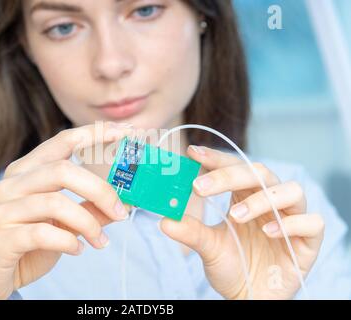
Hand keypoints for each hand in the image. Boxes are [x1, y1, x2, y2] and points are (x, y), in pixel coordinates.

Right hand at [0, 122, 132, 299]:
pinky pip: (43, 233)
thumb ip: (90, 209)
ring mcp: (3, 208)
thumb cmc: (28, 243)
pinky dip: (68, 242)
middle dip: (100, 190)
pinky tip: (77, 249)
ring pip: (56, 203)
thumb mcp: (63, 223)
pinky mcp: (1, 237)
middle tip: (122, 211)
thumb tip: (126, 201)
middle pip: (63, 170)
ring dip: (89, 224)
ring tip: (100, 241)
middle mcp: (12, 182)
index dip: (95, 133)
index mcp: (27, 170)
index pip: (63, 141)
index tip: (126, 131)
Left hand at [160, 146, 324, 299]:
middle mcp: (270, 202)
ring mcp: (291, 219)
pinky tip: (268, 232)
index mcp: (247, 196)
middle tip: (199, 188)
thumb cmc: (233, 266)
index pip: (235, 167)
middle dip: (229, 176)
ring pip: (290, 191)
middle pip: (260, 173)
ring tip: (234, 215)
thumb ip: (191, 232)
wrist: (250, 297)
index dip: (216, 159)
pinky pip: (312, 223)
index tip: (193, 152)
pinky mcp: (307, 242)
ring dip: (261, 199)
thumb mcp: (208, 248)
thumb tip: (165, 220)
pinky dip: (291, 224)